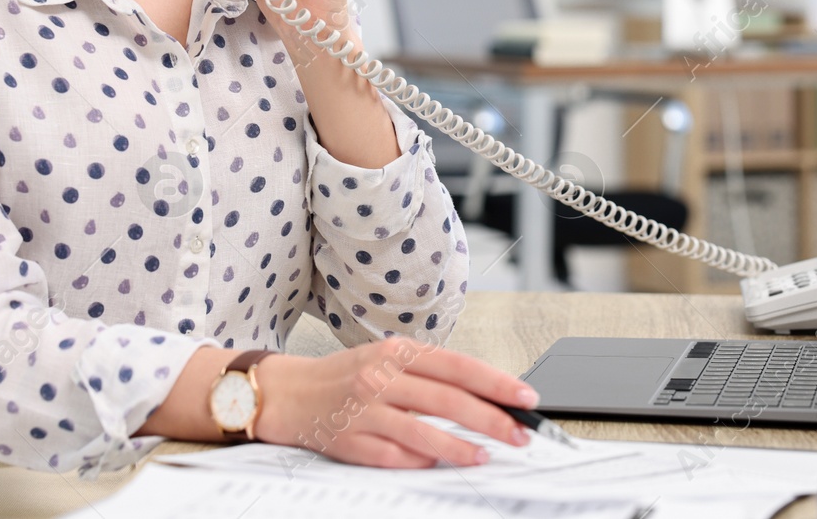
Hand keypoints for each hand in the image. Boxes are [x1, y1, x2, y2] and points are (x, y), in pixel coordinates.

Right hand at [251, 338, 537, 467]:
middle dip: (492, 419)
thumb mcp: (388, 359)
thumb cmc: (347, 375)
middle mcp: (382, 378)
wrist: (289, 393)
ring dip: (462, 448)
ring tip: (486, 455)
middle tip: (520, 433)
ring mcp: (366, 411)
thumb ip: (430, 373)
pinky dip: (423, 461)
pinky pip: (397, 457)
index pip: (458, 366)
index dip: (496, 382)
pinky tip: (442, 464)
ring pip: (425, 433)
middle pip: (448, 400)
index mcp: (396, 352)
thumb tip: (483, 394)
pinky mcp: (353, 442)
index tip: (526, 396)